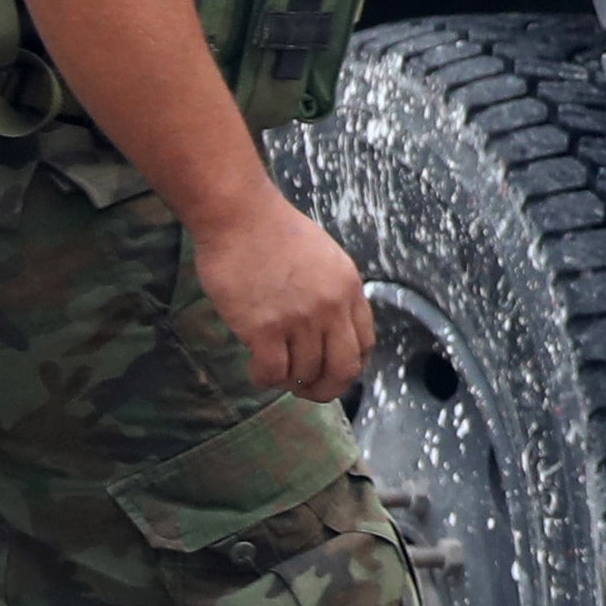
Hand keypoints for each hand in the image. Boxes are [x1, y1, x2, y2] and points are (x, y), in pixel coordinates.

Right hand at [188, 189, 370, 402]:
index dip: (349, 365)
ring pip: (306, 374)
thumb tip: (331, 330)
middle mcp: (331, 307)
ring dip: (289, 380)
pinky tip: (256, 369)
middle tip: (307, 389)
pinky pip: (273, 372)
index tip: (332, 371)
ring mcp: (300, 319)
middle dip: (327, 388)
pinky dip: (264, 379)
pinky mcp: (265, 328)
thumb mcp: (324, 258)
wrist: (239, 215)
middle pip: (344, 369)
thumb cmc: (273, 231)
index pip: (365, 344)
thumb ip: (333, 293)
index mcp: (349, 288)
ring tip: (274, 370)